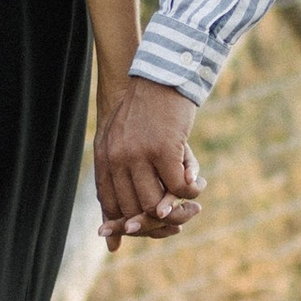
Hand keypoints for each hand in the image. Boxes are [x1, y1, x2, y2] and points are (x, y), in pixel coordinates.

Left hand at [93, 76, 204, 251]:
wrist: (162, 75)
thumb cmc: (145, 108)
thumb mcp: (124, 137)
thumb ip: (125, 170)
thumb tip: (144, 212)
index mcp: (104, 157)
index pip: (110, 204)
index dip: (128, 223)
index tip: (148, 226)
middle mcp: (116, 159)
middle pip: (133, 210)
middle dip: (156, 222)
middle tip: (177, 220)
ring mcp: (138, 156)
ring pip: (155, 204)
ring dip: (177, 210)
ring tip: (191, 205)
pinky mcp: (163, 150)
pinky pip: (177, 189)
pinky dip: (190, 192)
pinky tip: (197, 185)